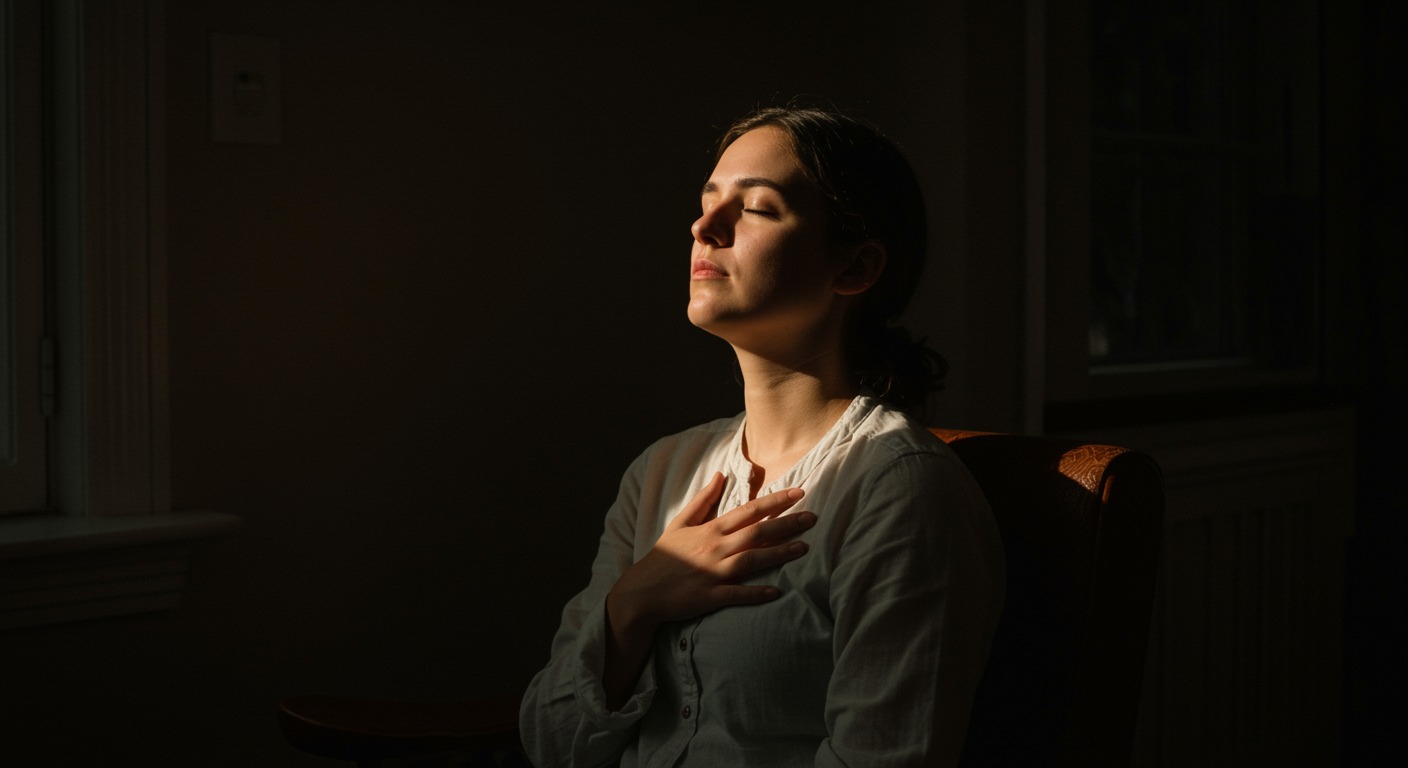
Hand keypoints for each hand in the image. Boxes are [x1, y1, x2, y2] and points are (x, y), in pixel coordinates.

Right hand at [607, 472, 816, 632]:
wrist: (642, 591)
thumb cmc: (663, 556)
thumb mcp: (680, 522)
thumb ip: (703, 499)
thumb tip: (721, 475)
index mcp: (710, 529)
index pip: (749, 510)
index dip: (775, 501)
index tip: (799, 493)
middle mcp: (715, 548)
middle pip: (757, 532)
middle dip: (786, 524)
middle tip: (813, 517)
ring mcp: (713, 573)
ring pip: (751, 560)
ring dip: (779, 554)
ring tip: (803, 548)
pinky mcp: (709, 597)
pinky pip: (736, 594)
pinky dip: (756, 593)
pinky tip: (777, 590)